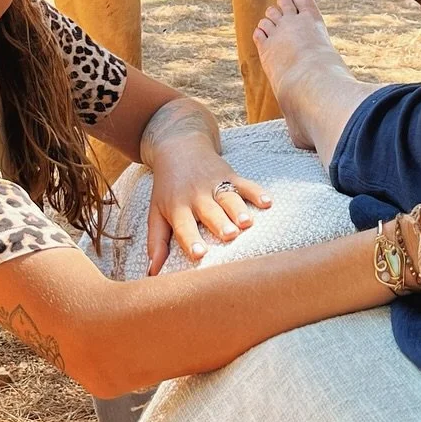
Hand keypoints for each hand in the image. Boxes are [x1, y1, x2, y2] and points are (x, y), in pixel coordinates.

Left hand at [147, 137, 269, 273]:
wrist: (178, 147)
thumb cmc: (167, 188)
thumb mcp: (156, 212)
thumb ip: (156, 242)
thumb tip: (152, 274)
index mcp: (177, 207)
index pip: (183, 226)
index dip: (191, 240)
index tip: (199, 254)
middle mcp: (197, 196)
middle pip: (210, 212)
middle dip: (220, 223)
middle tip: (230, 235)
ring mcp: (214, 184)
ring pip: (229, 198)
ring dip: (238, 209)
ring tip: (247, 223)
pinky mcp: (230, 174)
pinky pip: (245, 183)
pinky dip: (257, 192)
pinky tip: (268, 202)